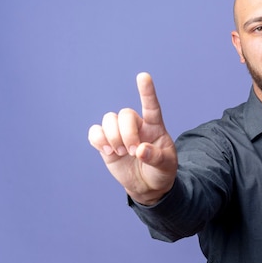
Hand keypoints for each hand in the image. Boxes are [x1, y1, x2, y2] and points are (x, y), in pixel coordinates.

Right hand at [88, 72, 177, 204]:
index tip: (143, 76)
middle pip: (125, 114)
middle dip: (126, 133)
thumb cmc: (161, 172)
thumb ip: (156, 157)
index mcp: (155, 127)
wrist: (148, 186)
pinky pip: (95, 132)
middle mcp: (136, 126)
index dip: (146, 92)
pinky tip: (107, 150)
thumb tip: (140, 150)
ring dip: (113, 136)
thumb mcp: (166, 166)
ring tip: (121, 152)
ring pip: (109, 119)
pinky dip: (98, 139)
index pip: (151, 106)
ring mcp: (120, 134)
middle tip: (133, 151)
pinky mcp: (106, 144)